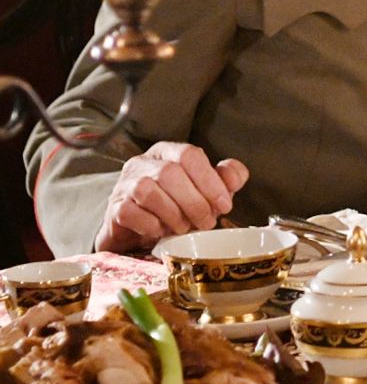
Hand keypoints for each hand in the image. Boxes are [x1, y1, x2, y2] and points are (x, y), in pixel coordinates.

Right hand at [96, 142, 249, 251]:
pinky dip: (151, 224)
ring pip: (148, 190)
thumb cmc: (176, 205)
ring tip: (185, 228)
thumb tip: (235, 175)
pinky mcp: (114, 208)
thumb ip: (226, 179)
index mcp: (168, 152)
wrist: (139, 230)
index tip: (225, 205)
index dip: (210, 181)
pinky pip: (130, 212)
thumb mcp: (206, 189)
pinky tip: (162, 231)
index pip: (190, 155)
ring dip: (173, 213)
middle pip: (170, 173)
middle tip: (207, 222)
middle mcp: (143, 162)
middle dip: (194, 202)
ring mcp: (125, 184)